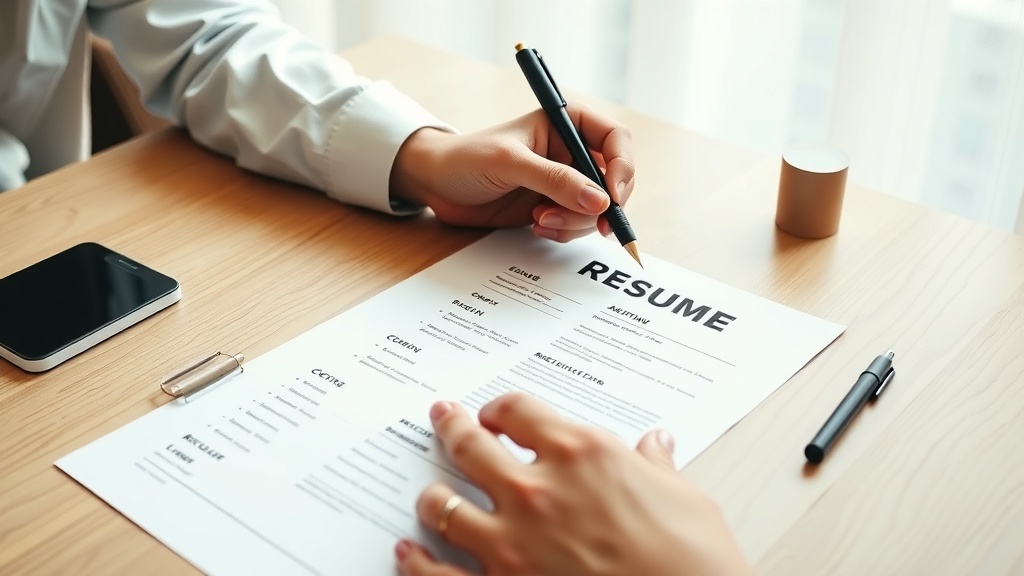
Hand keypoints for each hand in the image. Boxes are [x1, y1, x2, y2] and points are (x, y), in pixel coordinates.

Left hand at [390, 105, 634, 242]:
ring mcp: (564, 182)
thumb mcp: (510, 163)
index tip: (611, 197)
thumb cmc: (466, 159)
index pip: (615, 140)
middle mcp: (571, 151)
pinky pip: (577, 225)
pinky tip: (537, 226)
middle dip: (602, 204)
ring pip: (597, 208)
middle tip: (591, 224)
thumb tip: (599, 201)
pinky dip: (564, 231)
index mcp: (566, 122)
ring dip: (576, 222)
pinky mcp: (553, 207)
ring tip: (541, 221)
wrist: (435, 185)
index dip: (622, 168)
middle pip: (614, 179)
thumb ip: (554, 180)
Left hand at [394, 393, 750, 575]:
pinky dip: (417, 562)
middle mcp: (539, 491)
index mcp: (582, 455)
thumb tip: (656, 446)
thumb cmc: (694, 563)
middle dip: (452, 428)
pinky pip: (438, 574)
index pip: (520, 411)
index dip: (501, 408)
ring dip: (433, 497)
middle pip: (471, 445)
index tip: (497, 414)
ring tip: (430, 493)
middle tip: (443, 418)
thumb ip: (657, 467)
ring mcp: (514, 543)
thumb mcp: (685, 499)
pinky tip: (408, 553)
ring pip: (444, 505)